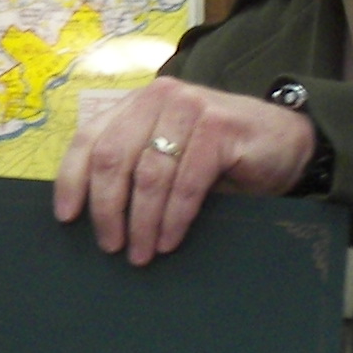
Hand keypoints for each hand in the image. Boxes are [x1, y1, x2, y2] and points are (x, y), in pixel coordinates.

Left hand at [53, 80, 316, 264]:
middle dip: (107, 208)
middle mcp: (159, 98)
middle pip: (113, 157)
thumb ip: (134, 168)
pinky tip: (168, 241)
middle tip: (110, 246)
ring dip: (142, 222)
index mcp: (137, 104)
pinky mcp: (220, 126)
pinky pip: (187, 182)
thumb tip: (93, 216)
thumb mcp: (169, 157)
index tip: (67, 217)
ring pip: (150, 174)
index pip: (90, 138)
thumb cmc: (220, 157)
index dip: (72, 179)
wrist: (286, 142)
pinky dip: (174, 217)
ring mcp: (190, 108)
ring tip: (140, 254)